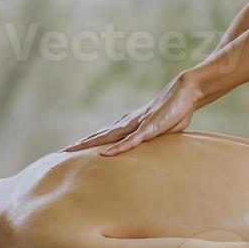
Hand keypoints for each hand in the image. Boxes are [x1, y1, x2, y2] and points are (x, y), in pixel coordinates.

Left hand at [61, 72, 205, 155]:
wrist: (186, 92)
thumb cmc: (175, 111)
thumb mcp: (161, 131)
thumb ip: (151, 141)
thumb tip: (148, 153)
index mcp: (129, 124)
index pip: (104, 135)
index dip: (88, 142)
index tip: (74, 150)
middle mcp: (128, 123)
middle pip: (99, 135)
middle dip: (81, 144)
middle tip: (61, 152)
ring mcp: (137, 125)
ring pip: (108, 137)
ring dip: (90, 144)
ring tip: (73, 151)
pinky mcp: (148, 128)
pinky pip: (130, 141)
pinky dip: (117, 148)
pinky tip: (104, 155)